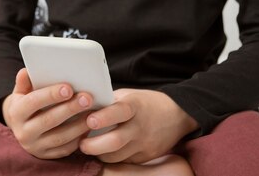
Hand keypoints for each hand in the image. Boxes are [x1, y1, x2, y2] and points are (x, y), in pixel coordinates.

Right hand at [2, 68, 93, 158]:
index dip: (50, 95)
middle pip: (49, 120)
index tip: (68, 88)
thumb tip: (26, 71)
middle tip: (87, 98)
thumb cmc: (26, 103)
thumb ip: (24, 82)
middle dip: (70, 108)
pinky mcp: (47, 156)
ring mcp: (35, 147)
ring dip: (79, 124)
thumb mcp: (21, 92)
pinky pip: (66, 149)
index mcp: (16, 113)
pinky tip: (90, 126)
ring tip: (94, 112)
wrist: (22, 128)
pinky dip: (79, 138)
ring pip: (60, 137)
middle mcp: (23, 132)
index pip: (33, 102)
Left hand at [79, 89, 198, 163]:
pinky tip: (104, 151)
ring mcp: (144, 144)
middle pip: (115, 141)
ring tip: (89, 147)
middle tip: (81, 143)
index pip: (119, 112)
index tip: (89, 121)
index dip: (103, 117)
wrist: (177, 115)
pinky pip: (124, 162)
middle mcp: (140, 126)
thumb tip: (83, 107)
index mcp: (135, 105)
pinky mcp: (146, 157)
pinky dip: (111, 158)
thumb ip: (108, 101)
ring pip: (117, 156)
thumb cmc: (145, 103)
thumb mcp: (128, 95)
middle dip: (94, 145)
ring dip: (99, 154)